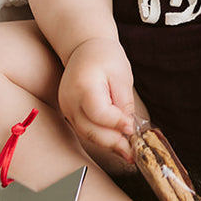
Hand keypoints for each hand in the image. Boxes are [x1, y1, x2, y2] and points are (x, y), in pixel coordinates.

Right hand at [58, 36, 136, 162]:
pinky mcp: (69, 113)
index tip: (132, 129)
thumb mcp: (121, 76)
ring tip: (128, 153)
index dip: (117, 124)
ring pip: (87, 134)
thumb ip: (124, 103)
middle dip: (113, 143)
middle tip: (133, 152)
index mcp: (83, 86)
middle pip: (90, 130)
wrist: (85, 48)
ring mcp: (67, 108)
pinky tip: (117, 143)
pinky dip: (101, 138)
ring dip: (108, 145)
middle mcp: (70, 100)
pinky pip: (85, 130)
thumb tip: (129, 128)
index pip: (99, 114)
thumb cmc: (105, 57)